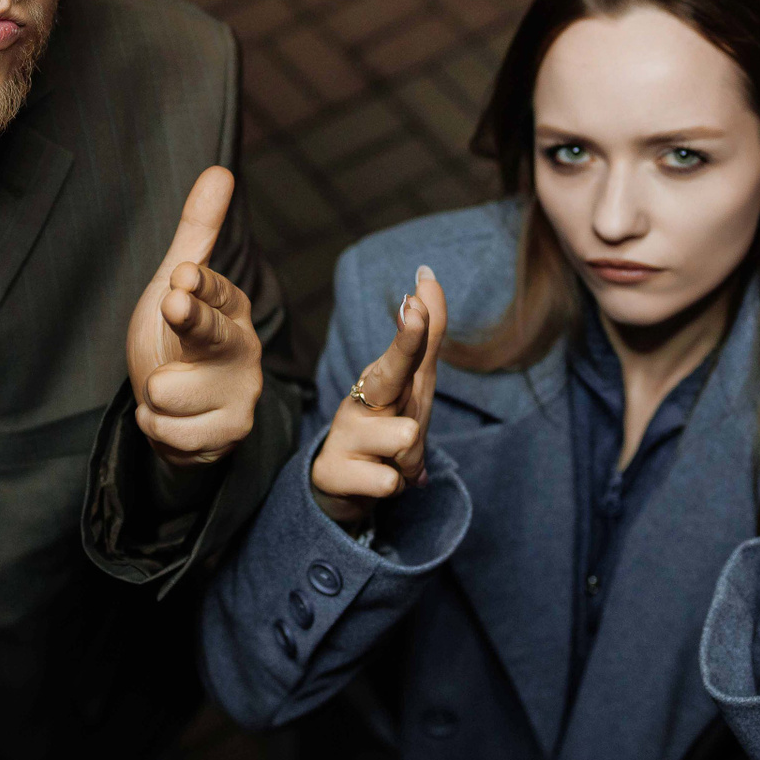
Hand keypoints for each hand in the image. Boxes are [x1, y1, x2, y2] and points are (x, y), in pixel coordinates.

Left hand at [126, 167, 263, 467]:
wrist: (185, 416)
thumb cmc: (179, 342)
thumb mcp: (176, 286)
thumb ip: (197, 233)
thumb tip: (219, 170)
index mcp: (230, 306)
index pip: (212, 290)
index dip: (196, 285)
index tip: (181, 275)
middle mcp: (243, 347)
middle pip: (210, 334)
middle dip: (190, 319)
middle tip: (173, 302)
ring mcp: (242, 392)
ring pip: (170, 390)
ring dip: (153, 396)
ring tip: (167, 391)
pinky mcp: (231, 432)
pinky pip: (169, 430)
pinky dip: (158, 427)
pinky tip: (173, 419)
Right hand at [310, 266, 447, 532]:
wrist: (344, 485)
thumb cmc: (385, 425)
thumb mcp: (411, 385)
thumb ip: (424, 336)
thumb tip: (426, 274)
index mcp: (382, 378)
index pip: (404, 351)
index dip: (412, 330)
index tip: (415, 303)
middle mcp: (360, 399)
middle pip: (389, 374)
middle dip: (405, 345)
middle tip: (414, 314)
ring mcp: (344, 434)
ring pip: (407, 437)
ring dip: (411, 459)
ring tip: (392, 461)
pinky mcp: (332, 472)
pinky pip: (389, 482)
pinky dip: (391, 486)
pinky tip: (374, 480)